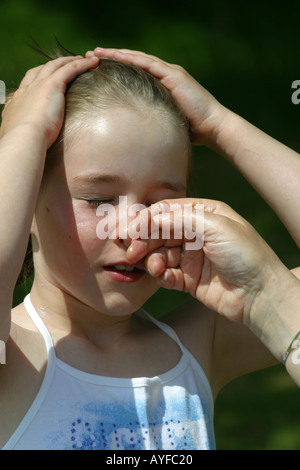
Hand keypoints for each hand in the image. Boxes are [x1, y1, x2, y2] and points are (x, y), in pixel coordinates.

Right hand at [0, 55, 98, 147]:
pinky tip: (93, 62)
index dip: (39, 79)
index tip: (47, 80)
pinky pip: (69, 69)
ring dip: (69, 61)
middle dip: (54, 65)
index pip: (28, 84)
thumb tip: (24, 141)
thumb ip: (23, 133)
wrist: (24, 139)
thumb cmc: (23, 144)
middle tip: (66, 64)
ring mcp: (38, 85)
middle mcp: (26, 89)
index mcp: (17, 101)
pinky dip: (81, 64)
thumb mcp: (18, 136)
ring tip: (82, 59)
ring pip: (55, 65)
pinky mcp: (52, 85)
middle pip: (41, 70)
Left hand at [85, 47, 225, 144]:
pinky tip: (117, 56)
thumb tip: (133, 132)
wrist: (211, 126)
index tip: (96, 67)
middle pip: (133, 60)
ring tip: (96, 52)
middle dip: (111, 56)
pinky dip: (132, 59)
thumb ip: (151, 120)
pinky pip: (149, 64)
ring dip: (117, 54)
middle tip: (90, 54)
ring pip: (138, 58)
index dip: (116, 67)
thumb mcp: (165, 121)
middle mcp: (165, 73)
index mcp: (162, 83)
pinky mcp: (173, 75)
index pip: (135, 71)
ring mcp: (169, 72)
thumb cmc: (191, 130)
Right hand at [125, 198, 284, 323]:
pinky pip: (167, 274)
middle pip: (160, 233)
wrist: (261, 295)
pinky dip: (160, 275)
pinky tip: (161, 276)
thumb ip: (181, 219)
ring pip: (160, 254)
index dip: (147, 220)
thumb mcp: (216, 227)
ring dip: (152, 260)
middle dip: (145, 241)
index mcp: (204, 214)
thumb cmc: (246, 255)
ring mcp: (192, 257)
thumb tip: (150, 219)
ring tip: (153, 267)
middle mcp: (197, 234)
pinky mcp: (190, 280)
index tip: (131, 231)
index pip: (168, 212)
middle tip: (133, 252)